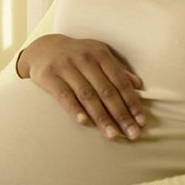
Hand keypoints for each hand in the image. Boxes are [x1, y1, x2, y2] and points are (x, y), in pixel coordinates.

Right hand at [18, 34, 145, 139]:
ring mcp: (66, 67)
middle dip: (121, 115)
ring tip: (113, 135)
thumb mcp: (98, 55)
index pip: (120, 81)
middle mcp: (85, 59)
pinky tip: (84, 122)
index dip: (132, 102)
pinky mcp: (49, 76)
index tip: (141, 121)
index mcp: (100, 54)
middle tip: (133, 134)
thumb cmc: (77, 56)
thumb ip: (117, 69)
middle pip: (106, 91)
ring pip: (87, 95)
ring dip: (101, 117)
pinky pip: (63, 95)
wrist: (43, 48)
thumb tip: (138, 85)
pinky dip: (74, 109)